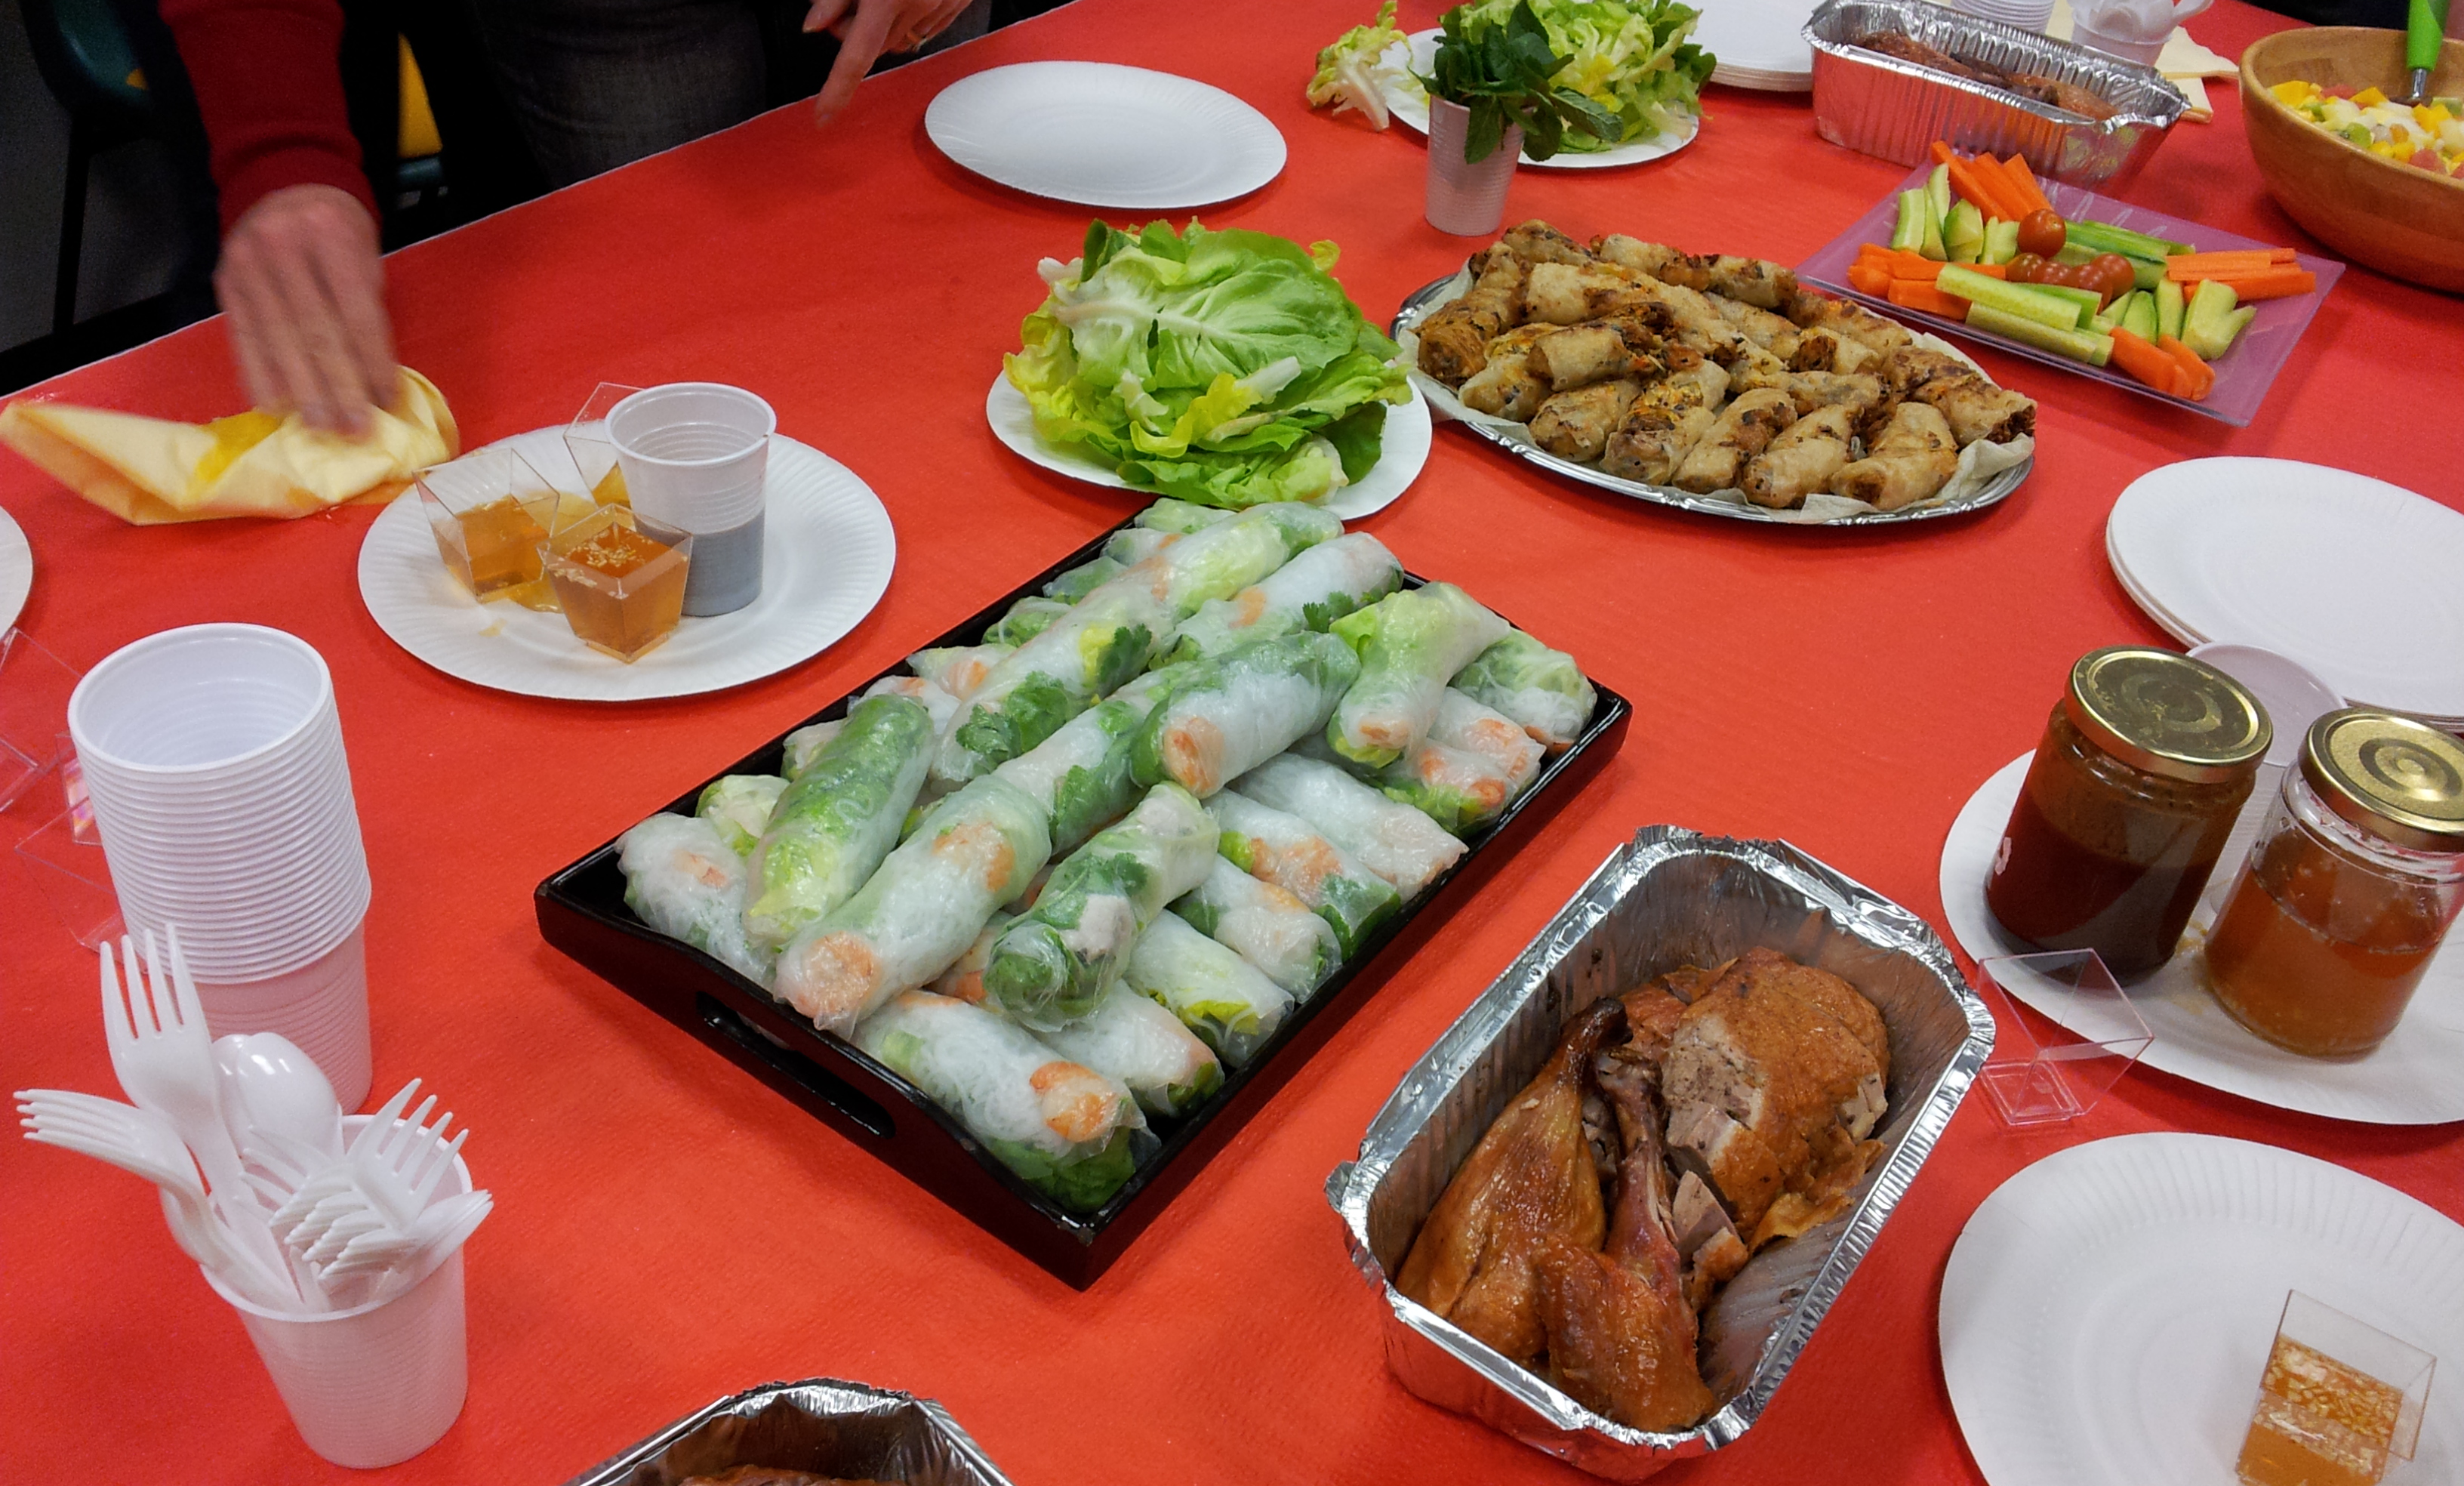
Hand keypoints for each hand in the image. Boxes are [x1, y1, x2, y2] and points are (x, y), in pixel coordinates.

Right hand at [213, 184, 397, 437]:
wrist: (279, 183)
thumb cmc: (336, 229)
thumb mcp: (363, 253)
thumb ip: (365, 306)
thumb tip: (373, 379)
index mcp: (330, 235)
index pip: (356, 313)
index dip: (373, 363)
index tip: (387, 403)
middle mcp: (283, 247)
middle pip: (316, 332)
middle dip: (339, 388)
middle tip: (356, 432)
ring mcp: (247, 265)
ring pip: (279, 341)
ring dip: (303, 393)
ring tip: (323, 430)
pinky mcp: (225, 283)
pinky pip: (244, 339)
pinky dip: (260, 377)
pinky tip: (276, 409)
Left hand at [805, 0, 973, 122]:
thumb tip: (815, 26)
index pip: (854, 59)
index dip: (836, 92)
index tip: (822, 117)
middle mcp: (917, 7)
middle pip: (874, 49)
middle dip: (852, 37)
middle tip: (841, 8)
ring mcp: (942, 6)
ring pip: (900, 41)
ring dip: (881, 30)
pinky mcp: (959, 2)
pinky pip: (927, 28)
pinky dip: (908, 22)